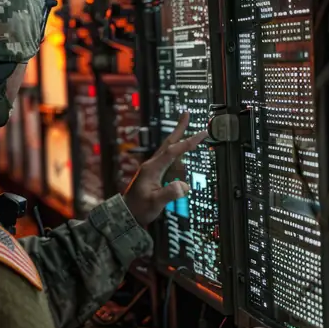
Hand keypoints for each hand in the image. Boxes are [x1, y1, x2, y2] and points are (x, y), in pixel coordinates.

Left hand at [123, 112, 207, 226]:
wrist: (127, 214)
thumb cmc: (139, 209)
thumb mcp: (155, 203)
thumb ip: (169, 194)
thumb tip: (183, 186)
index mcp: (152, 168)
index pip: (173, 151)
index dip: (188, 142)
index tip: (201, 134)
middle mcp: (152, 164)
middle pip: (168, 142)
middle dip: (179, 128)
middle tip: (186, 113)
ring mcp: (152, 168)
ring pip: (167, 148)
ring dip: (177, 137)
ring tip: (186, 127)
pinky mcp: (153, 173)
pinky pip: (167, 157)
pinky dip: (176, 149)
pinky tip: (180, 150)